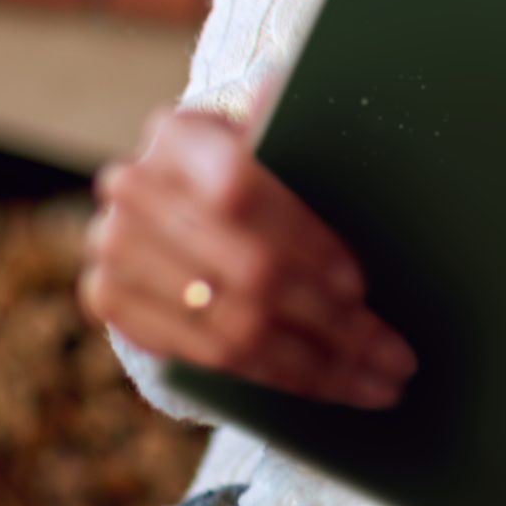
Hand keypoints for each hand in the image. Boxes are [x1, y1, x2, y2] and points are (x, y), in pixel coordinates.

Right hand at [79, 106, 416, 407]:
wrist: (171, 199)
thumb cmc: (248, 166)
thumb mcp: (272, 138)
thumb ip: (304, 136)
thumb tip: (339, 119)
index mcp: (180, 134)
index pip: (244, 191)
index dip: (303, 242)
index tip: (360, 285)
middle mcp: (135, 190)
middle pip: (246, 273)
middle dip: (333, 324)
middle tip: (395, 356)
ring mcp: (114, 249)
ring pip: (231, 329)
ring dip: (316, 367)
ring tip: (378, 383)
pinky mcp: (110, 299)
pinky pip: (206, 358)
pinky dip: (277, 378)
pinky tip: (330, 386)